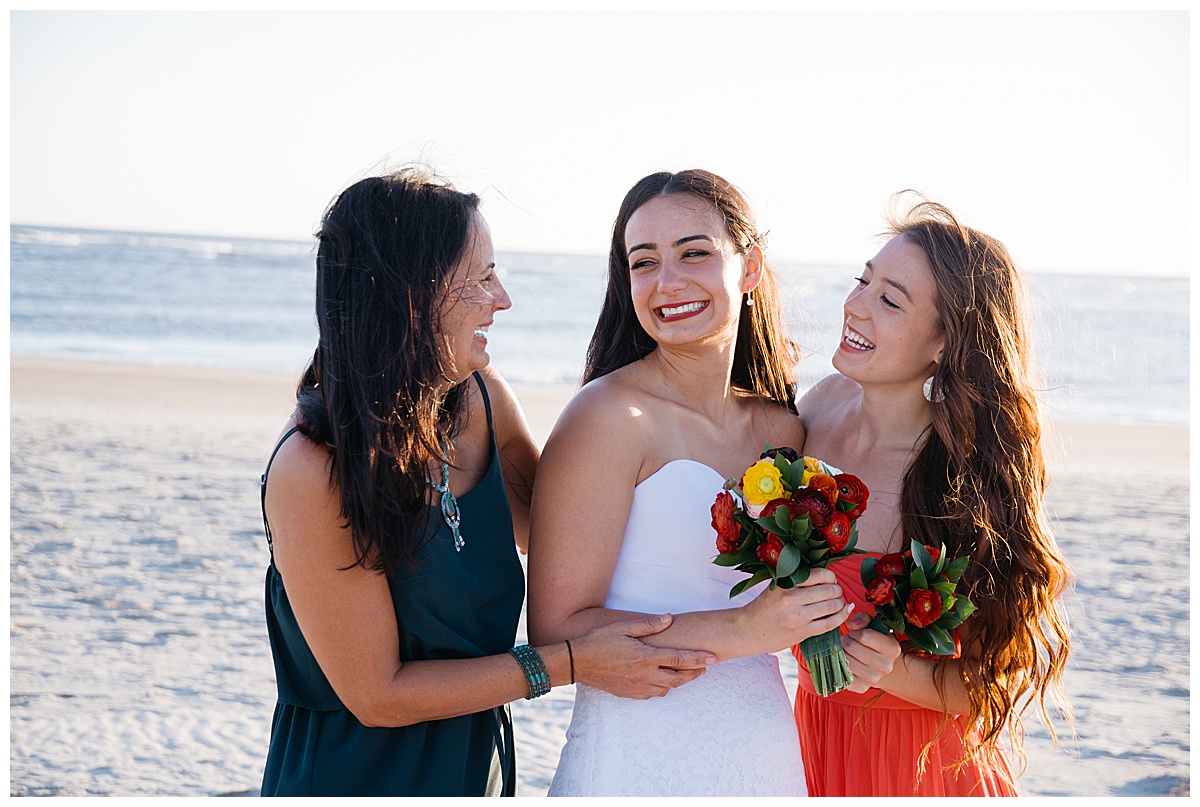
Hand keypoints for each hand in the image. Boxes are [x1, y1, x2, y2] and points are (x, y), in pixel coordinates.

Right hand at [571, 614, 714, 699]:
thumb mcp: (623, 627)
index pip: (678, 659)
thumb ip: (649, 625)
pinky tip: (662, 681)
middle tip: (705, 667)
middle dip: (694, 673)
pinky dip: (661, 688)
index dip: (698, 658)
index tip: (712, 657)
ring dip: (679, 682)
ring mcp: (636, 687)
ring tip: (686, 674)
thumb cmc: (599, 641)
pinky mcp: (629, 694)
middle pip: (678, 678)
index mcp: (645, 657)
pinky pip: (652, 695)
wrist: (577, 662)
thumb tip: (670, 618)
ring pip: (666, 689)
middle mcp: (643, 675)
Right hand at [741, 567, 851, 652]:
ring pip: (831, 606)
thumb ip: (796, 579)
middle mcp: (791, 600)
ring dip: (840, 602)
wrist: (748, 630)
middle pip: (828, 590)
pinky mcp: (802, 632)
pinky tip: (845, 611)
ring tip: (838, 601)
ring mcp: (797, 618)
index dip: (830, 576)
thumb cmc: (764, 606)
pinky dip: (841, 616)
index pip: (818, 575)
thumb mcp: (775, 586)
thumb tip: (826, 575)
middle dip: (837, 589)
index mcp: (785, 584)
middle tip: (836, 590)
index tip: (830, 579)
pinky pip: (829, 623)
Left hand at [841, 612, 900, 692]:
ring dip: (842, 653)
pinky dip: (841, 666)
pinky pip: (843, 674)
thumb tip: (851, 623)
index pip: (863, 636)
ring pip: (846, 660)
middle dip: (846, 641)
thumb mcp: (872, 625)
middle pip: (852, 647)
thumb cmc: (873, 641)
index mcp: (892, 648)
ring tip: (848, 651)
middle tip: (849, 642)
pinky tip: (847, 663)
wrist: (879, 666)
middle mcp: (886, 666)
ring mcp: (874, 678)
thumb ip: (862, 619)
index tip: (856, 634)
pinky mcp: (861, 687)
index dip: (855, 632)